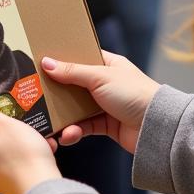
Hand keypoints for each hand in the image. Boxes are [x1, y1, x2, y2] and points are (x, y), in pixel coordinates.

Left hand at [0, 97, 60, 193]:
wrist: (41, 189)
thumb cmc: (23, 153)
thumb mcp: (3, 124)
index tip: (10, 118)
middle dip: (9, 132)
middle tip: (27, 128)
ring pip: (3, 152)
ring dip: (20, 145)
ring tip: (40, 141)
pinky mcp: (4, 186)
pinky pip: (12, 166)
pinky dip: (24, 159)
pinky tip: (42, 154)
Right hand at [41, 51, 158, 153]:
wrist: (157, 127)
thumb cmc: (134, 93)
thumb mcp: (100, 77)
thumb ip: (72, 71)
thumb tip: (46, 63)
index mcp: (108, 64)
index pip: (81, 57)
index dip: (62, 60)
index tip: (41, 63)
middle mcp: (105, 83)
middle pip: (74, 84)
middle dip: (57, 92)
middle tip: (37, 95)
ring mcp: (105, 104)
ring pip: (76, 108)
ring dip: (64, 116)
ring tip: (52, 123)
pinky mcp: (105, 125)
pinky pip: (84, 126)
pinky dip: (74, 131)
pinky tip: (67, 135)